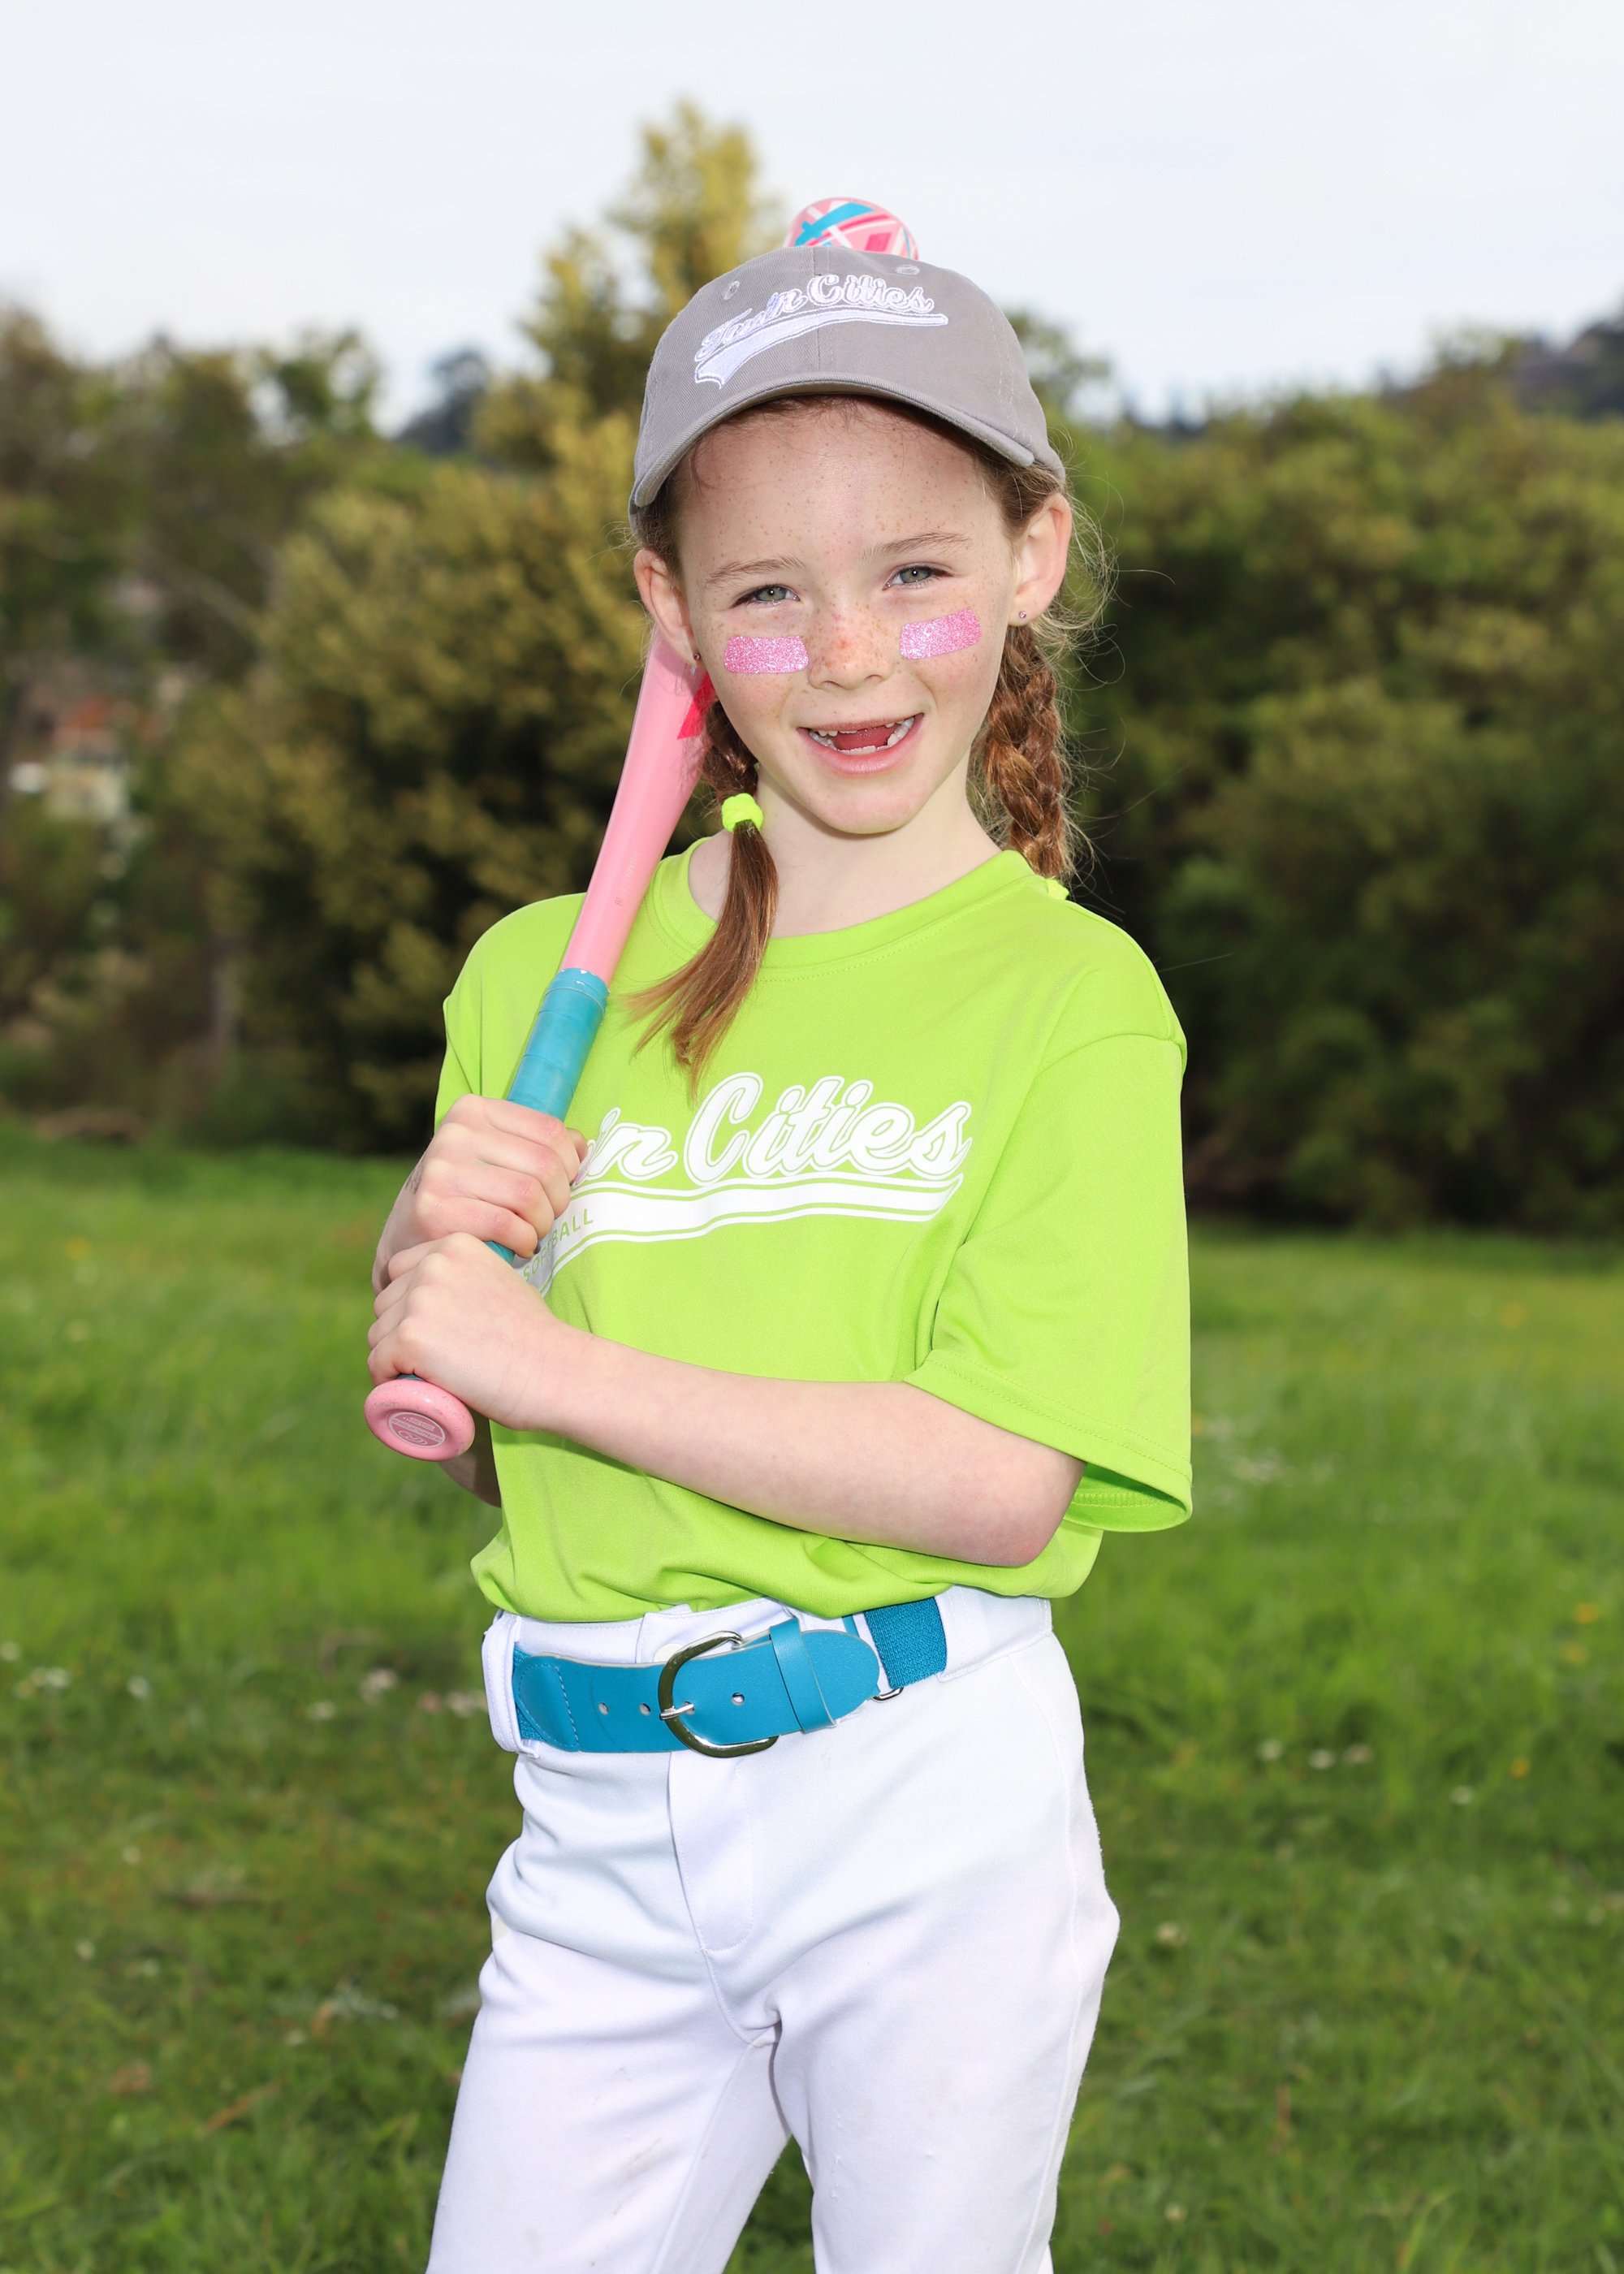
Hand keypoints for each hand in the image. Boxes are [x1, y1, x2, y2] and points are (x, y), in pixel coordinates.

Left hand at [368, 1234, 566, 1431]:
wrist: (553, 1370)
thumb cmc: (536, 1337)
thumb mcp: (503, 1282)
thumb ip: (472, 1276)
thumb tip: (449, 1297)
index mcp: (455, 1246)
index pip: (402, 1271)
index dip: (409, 1304)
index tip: (430, 1331)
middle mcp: (433, 1265)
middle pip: (387, 1302)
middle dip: (400, 1331)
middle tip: (432, 1359)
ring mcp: (419, 1300)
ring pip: (378, 1334)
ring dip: (393, 1357)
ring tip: (427, 1374)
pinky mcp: (410, 1338)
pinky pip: (377, 1363)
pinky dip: (387, 1379)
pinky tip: (408, 1386)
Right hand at [373, 1097, 585, 1291]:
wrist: (408, 1234)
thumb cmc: (466, 1193)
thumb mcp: (495, 1155)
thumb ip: (537, 1144)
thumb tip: (583, 1145)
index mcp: (473, 1111)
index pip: (551, 1131)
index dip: (571, 1164)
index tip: (562, 1184)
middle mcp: (454, 1134)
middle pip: (545, 1165)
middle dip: (558, 1199)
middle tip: (547, 1216)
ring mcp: (441, 1171)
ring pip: (529, 1196)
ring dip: (542, 1223)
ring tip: (532, 1231)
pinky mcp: (435, 1209)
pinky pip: (508, 1225)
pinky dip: (525, 1240)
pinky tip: (519, 1245)